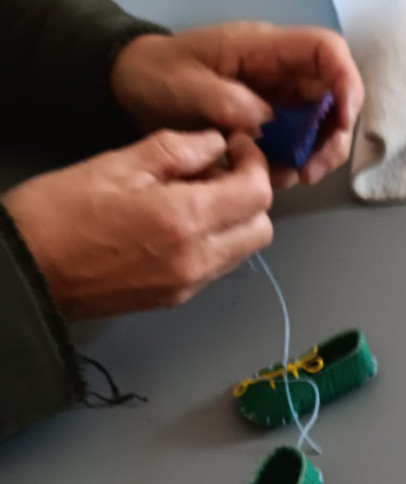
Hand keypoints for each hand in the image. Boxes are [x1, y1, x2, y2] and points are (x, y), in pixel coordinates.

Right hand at [2, 130, 272, 319]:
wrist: (25, 274)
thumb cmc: (58, 213)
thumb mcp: (116, 164)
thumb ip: (177, 150)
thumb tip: (216, 143)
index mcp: (185, 219)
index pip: (257, 194)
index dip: (254, 164)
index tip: (236, 148)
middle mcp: (197, 258)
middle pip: (261, 227)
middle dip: (250, 195)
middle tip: (218, 172)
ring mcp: (188, 283)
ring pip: (243, 250)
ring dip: (234, 220)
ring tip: (195, 196)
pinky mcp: (176, 298)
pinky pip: (218, 266)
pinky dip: (216, 241)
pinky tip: (181, 222)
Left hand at [110, 23, 364, 186]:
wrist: (133, 87)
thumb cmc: (157, 74)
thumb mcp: (183, 85)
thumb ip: (224, 99)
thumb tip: (266, 119)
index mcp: (265, 49)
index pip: (326, 52)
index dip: (346, 81)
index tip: (342, 119)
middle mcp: (281, 72)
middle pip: (334, 96)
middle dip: (333, 135)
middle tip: (312, 169)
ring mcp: (278, 98)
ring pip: (321, 124)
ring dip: (316, 155)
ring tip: (292, 177)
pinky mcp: (271, 122)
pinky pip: (297, 143)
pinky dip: (293, 163)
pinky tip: (271, 175)